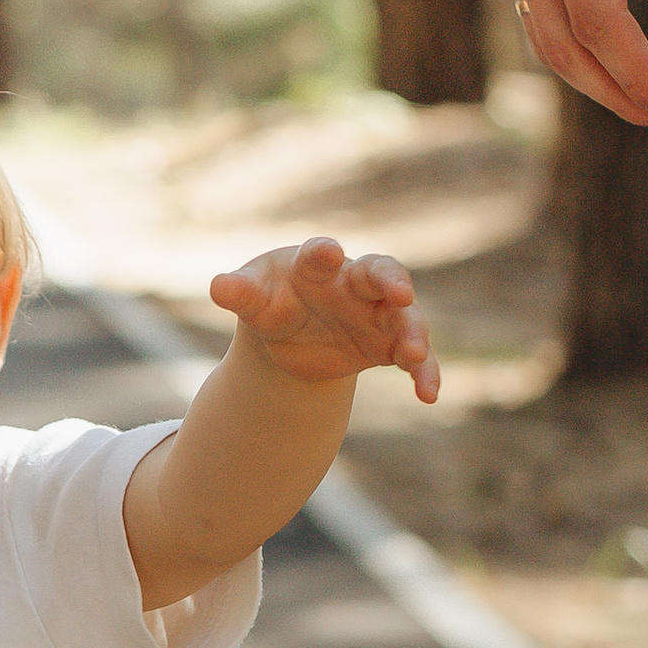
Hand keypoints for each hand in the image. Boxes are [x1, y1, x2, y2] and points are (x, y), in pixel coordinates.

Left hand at [213, 238, 438, 404]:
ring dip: (413, 333)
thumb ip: (241, 292)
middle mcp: (354, 283)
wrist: (290, 336)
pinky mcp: (388, 345)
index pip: (321, 254)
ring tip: (414, 354)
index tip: (328, 252)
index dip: (324, 253)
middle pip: (380, 273)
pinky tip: (429, 395)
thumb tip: (218, 286)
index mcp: (316, 265)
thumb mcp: (254, 298)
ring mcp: (377, 313)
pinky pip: (413, 357)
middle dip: (391, 280)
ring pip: (405, 317)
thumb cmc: (273, 301)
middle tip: (400, 291)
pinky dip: (424, 372)